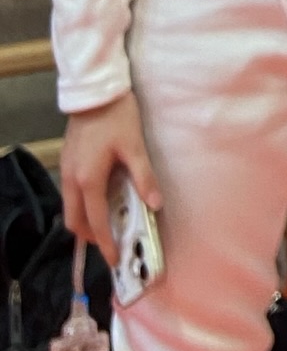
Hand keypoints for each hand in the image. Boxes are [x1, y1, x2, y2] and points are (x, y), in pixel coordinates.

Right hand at [60, 91, 161, 265]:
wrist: (95, 91)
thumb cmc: (117, 117)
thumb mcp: (134, 146)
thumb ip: (144, 177)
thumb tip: (155, 204)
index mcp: (88, 180)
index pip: (95, 221)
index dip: (105, 243)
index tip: (114, 260)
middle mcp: (72, 179)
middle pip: (75, 220)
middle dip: (91, 236)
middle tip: (111, 243)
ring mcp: (67, 169)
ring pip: (70, 207)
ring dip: (85, 220)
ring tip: (108, 224)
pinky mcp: (68, 160)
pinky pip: (71, 193)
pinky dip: (83, 204)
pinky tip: (100, 199)